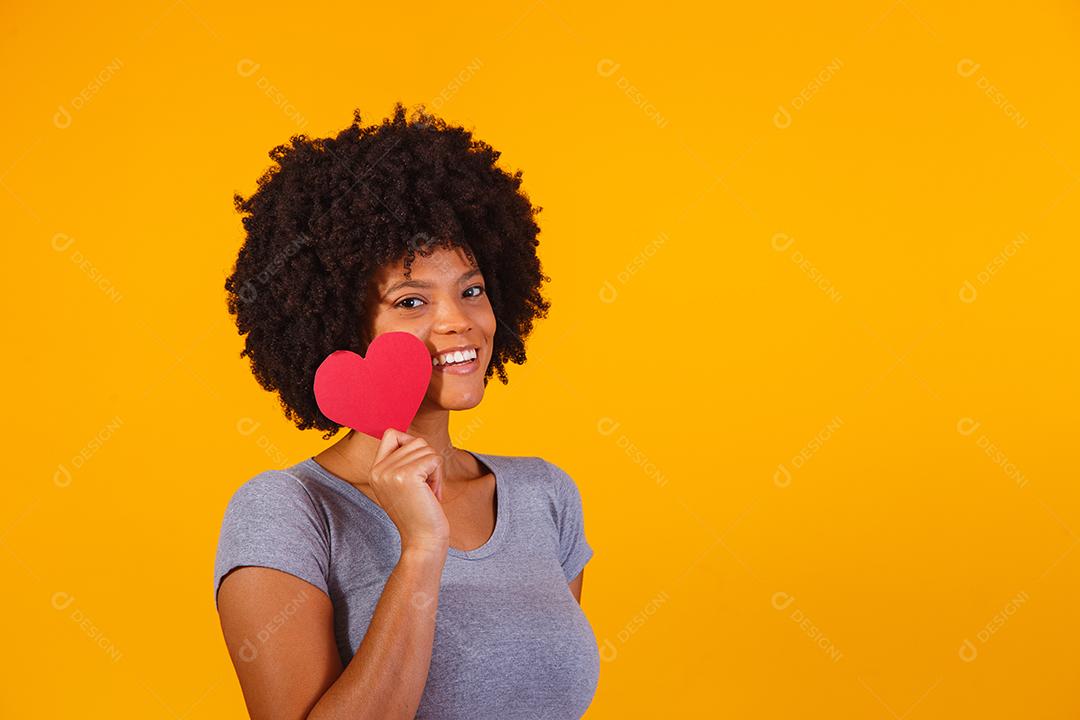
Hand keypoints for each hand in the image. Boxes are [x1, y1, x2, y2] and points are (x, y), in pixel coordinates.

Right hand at [367, 427, 449, 555]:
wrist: (422, 541)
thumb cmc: (419, 514)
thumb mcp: (401, 485)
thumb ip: (401, 462)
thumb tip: (413, 439)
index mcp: (374, 471)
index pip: (391, 434)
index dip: (410, 444)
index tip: (418, 468)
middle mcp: (378, 470)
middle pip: (414, 440)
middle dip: (428, 462)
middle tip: (427, 488)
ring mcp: (390, 472)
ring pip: (426, 448)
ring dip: (435, 470)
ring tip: (429, 492)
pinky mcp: (407, 475)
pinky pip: (434, 458)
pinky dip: (439, 476)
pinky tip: (433, 494)